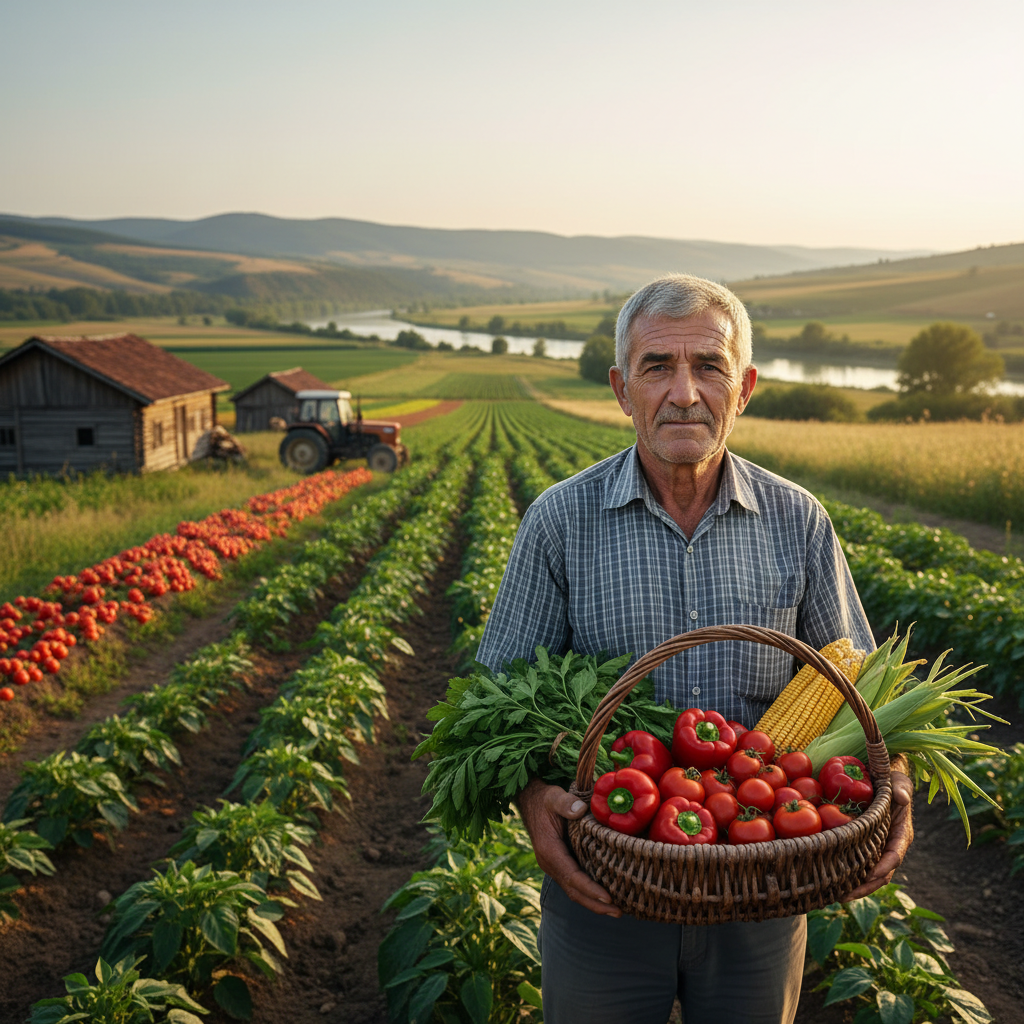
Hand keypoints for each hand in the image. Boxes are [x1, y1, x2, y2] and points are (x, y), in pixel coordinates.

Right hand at [516, 778, 621, 916]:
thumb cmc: (545, 799)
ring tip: (617, 910)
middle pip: (573, 891)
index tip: (608, 898)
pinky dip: (589, 892)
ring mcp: (554, 866)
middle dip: (595, 904)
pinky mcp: (560, 864)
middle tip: (619, 912)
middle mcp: (550, 863)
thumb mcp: (554, 796)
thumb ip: (565, 803)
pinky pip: (574, 883)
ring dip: (594, 903)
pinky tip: (605, 895)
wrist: (531, 801)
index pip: (571, 876)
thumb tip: (580, 810)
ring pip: (574, 890)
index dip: (590, 889)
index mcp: (549, 850)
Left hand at [842, 761, 913, 901]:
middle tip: (843, 896)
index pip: (893, 857)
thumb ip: (901, 788)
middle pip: (880, 874)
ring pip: (867, 874)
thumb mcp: (898, 780)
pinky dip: (846, 873)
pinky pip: (856, 862)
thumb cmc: (891, 778)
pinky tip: (829, 879)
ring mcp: (876, 847)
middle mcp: (890, 845)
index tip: (868, 878)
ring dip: (853, 886)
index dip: (882, 869)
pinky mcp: (863, 844)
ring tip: (833, 895)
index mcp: (900, 834)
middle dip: (864, 887)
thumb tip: (902, 798)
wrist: (882, 778)